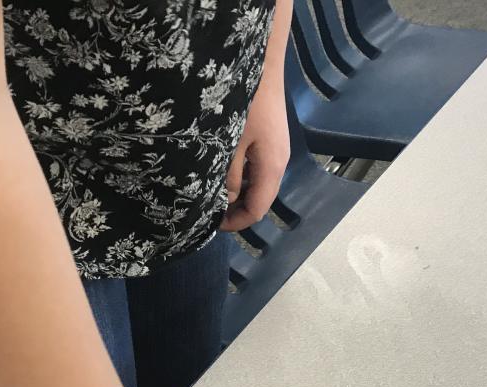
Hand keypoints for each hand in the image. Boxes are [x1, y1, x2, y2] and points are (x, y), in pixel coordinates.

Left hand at [220, 75, 289, 231]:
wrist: (262, 63)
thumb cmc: (246, 100)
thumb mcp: (230, 141)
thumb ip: (229, 174)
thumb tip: (226, 200)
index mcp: (272, 168)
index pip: (257, 210)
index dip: (235, 223)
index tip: (211, 224)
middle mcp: (279, 163)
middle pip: (260, 199)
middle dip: (235, 210)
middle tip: (208, 211)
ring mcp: (276, 150)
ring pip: (258, 184)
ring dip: (237, 193)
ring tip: (211, 192)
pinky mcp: (270, 139)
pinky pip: (257, 167)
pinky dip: (241, 176)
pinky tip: (222, 170)